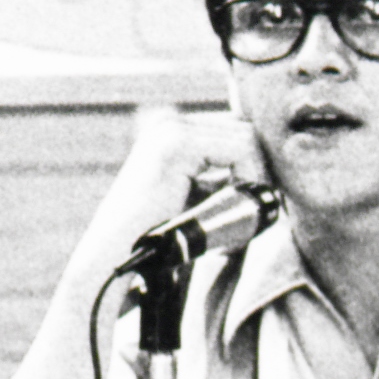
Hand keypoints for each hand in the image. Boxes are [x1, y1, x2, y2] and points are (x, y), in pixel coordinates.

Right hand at [85, 106, 266, 260]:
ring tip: (240, 214)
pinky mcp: (177, 144)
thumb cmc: (155, 237)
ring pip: (248, 138)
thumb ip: (219, 180)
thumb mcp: (192, 198)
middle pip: (245, 130)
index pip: (236, 130)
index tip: (254, 201)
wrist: (115, 256)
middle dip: (257, 170)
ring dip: (254, 178)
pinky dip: (249, 179)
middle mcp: (169, 122)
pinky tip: (234, 207)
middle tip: (251, 211)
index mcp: (170, 131)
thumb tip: (262, 177)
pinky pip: (242, 150)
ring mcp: (171, 129)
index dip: (254, 165)